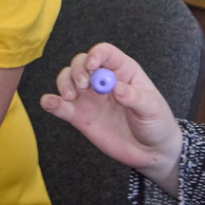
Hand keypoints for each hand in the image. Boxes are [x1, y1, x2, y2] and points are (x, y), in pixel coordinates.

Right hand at [39, 42, 182, 194]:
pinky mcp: (78, 115)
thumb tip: (116, 88)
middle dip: (78, 70)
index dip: (96, 54)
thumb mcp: (152, 108)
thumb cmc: (156, 123)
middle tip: (83, 86)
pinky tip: (48, 103)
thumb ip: (134, 97)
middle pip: (81, 62)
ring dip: (64, 83)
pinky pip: (60, 105)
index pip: (105, 53)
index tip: (92, 66)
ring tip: (71, 98)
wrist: (150, 152)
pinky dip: (51, 102)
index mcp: (122, 70)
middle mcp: (101, 79)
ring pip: (67, 78)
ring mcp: (88, 97)